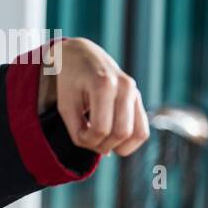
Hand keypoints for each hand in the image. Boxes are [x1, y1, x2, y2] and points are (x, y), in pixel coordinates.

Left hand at [48, 38, 149, 156]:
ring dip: (118, 146)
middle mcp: (125, 87)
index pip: (101, 129)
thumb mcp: (65, 105)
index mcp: (103, 85)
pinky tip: (112, 139)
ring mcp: (135, 92)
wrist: (81, 55)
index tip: (77, 134)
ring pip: (137, 134)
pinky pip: (143, 130)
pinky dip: (129, 141)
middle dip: (102, 145)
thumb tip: (103, 151)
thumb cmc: (69, 81)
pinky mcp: (139, 98)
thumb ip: (77, 129)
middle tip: (87, 138)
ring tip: (100, 140)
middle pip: (121, 133)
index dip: (87, 140)